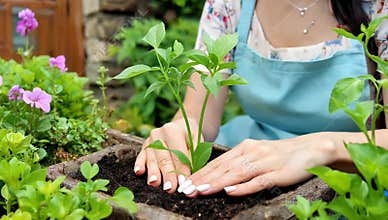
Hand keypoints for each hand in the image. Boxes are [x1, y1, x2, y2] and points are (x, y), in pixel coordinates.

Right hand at [134, 118, 200, 192]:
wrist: (179, 125)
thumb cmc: (190, 137)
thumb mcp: (196, 142)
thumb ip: (193, 156)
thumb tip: (189, 175)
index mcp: (173, 131)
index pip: (178, 154)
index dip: (181, 169)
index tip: (183, 182)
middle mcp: (159, 134)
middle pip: (164, 158)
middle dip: (167, 174)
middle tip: (170, 188)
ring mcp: (149, 140)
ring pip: (152, 159)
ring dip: (153, 173)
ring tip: (155, 183)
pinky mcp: (144, 146)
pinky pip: (141, 156)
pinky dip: (139, 164)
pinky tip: (139, 172)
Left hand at [182, 134, 336, 196]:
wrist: (313, 148)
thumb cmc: (282, 154)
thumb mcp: (258, 154)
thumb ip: (240, 163)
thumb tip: (221, 177)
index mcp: (245, 147)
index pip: (218, 162)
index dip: (201, 173)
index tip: (185, 182)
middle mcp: (252, 152)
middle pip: (223, 168)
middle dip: (203, 179)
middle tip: (185, 190)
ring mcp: (266, 162)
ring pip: (237, 173)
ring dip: (217, 183)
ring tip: (200, 191)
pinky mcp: (279, 172)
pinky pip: (259, 181)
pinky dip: (244, 187)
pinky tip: (230, 191)